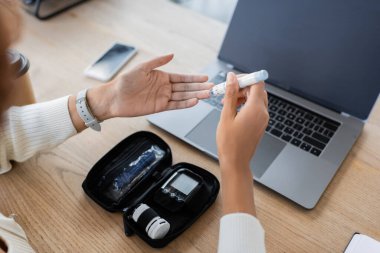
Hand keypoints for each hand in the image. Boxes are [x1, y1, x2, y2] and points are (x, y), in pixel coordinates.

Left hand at [87, 54, 212, 119]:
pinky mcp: (159, 107)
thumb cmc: (125, 81)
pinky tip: (194, 101)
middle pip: (185, 88)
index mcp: (162, 77)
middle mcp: (164, 88)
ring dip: (195, 96)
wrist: (115, 98)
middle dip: (199, 87)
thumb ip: (158, 62)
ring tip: (207, 94)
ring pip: (183, 97)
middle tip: (211, 87)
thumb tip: (171, 55)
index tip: (205, 78)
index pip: (182, 78)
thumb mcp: (142, 68)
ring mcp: (163, 98)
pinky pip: (175, 106)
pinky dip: (185, 104)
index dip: (194, 78)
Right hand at [217, 72, 268, 169]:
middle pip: (257, 90)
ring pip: (256, 98)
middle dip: (242, 87)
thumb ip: (230, 94)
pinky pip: (256, 108)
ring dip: (243, 96)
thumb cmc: (229, 142)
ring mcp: (263, 119)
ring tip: (227, 102)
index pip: (257, 83)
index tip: (233, 80)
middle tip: (227, 92)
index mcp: (255, 109)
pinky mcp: (260, 124)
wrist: (236, 161)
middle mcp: (263, 113)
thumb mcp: (226, 115)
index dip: (245, 78)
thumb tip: (232, 78)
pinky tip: (233, 110)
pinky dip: (246, 104)